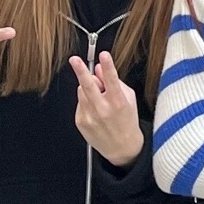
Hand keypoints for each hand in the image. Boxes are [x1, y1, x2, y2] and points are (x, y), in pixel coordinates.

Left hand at [68, 51, 143, 167]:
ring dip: (88, 88)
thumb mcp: (129, 99)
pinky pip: (80, 102)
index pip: (112, 80)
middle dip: (81, 71)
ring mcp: (89, 116)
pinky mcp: (80, 122)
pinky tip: (95, 109)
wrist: (121, 148)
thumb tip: (100, 69)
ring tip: (99, 96)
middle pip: (88, 86)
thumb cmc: (127, 121)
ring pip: (82, 91)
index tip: (104, 55)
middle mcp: (102, 110)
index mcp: (118, 103)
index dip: (108, 66)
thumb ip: (115, 83)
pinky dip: (86, 101)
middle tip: (74, 60)